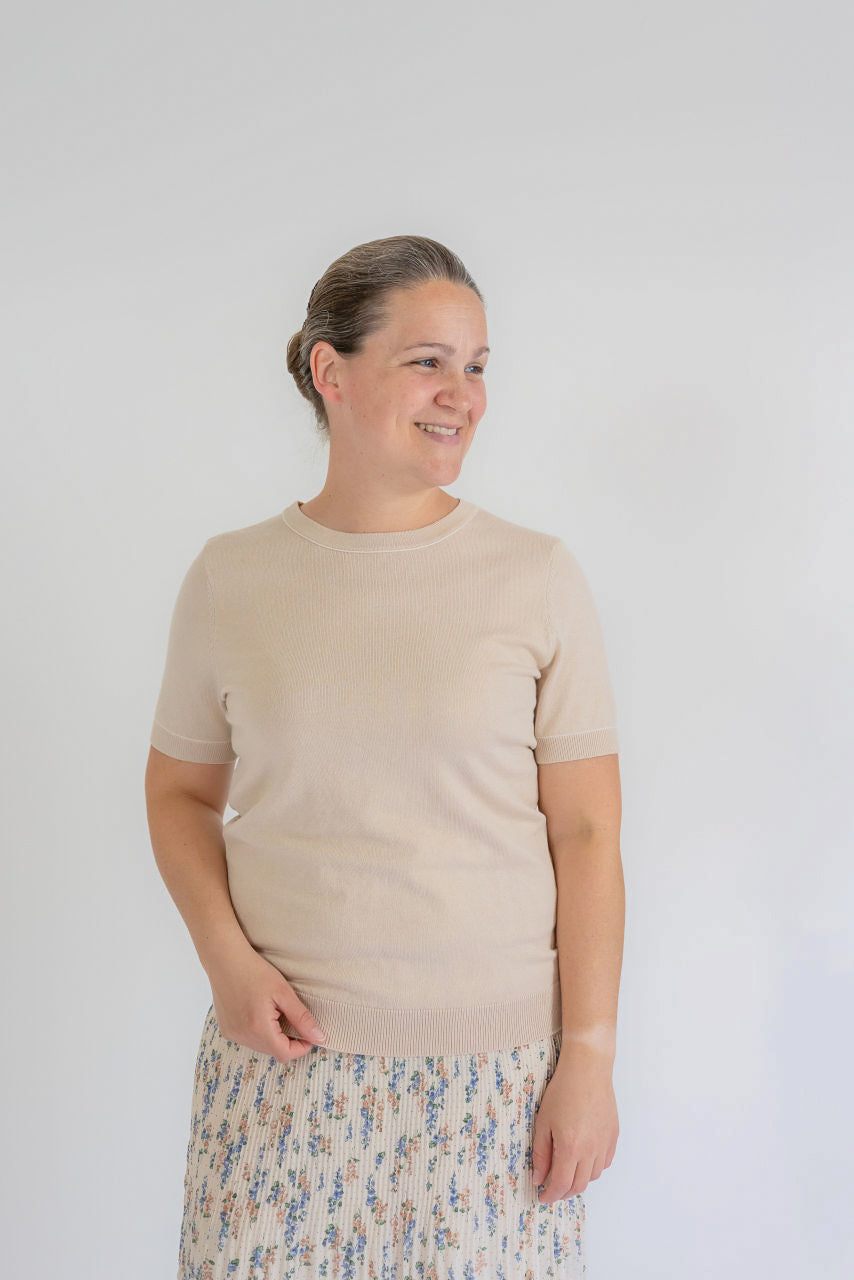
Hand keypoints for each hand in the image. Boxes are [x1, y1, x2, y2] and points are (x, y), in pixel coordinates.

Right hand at [205, 941, 327, 1063]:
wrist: (225, 959)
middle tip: (293, 1018)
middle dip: (287, 1040)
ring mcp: (232, 1035)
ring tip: (274, 1012)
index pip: (284, 1054)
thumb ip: (302, 1018)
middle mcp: (243, 1036)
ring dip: (273, 1037)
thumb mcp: (283, 992)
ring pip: (260, 1046)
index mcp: (259, 1028)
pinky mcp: (226, 1030)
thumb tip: (319, 1037)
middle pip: (273, 1051)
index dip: (300, 1048)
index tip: (309, 1036)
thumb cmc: (255, 971)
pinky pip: (248, 1040)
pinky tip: (259, 1012)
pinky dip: (259, 1032)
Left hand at [531, 1042, 618, 1202]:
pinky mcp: (613, 1136)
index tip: (542, 1197)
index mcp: (571, 1148)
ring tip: (566, 1172)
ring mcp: (605, 1144)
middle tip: (552, 1188)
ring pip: (593, 1176)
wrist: (588, 1069)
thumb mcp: (543, 1122)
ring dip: (579, 1180)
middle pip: (579, 1185)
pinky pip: (605, 1162)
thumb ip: (540, 1153)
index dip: (550, 1195)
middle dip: (564, 1192)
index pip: (561, 1184)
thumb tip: (538, 1178)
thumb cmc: (562, 1091)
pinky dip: (593, 1168)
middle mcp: (591, 1150)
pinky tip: (583, 1159)